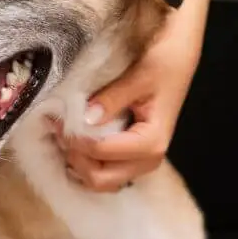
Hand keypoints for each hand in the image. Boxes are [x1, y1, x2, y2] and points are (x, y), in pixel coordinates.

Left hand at [58, 21, 202, 191]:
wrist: (179, 57)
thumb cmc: (164, 63)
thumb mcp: (138, 76)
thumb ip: (112, 99)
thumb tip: (85, 119)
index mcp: (152, 142)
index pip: (101, 152)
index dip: (75, 139)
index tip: (58, 120)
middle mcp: (148, 160)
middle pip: (100, 179)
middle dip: (75, 158)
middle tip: (59, 131)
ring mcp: (140, 162)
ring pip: (100, 181)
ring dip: (78, 163)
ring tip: (65, 135)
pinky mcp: (133, 158)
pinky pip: (104, 172)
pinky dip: (86, 163)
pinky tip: (76, 141)